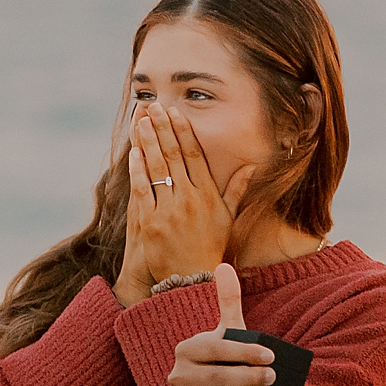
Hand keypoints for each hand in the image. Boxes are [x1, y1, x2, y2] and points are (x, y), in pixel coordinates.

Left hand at [115, 104, 252, 304]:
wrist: (191, 279)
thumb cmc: (211, 247)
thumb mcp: (228, 218)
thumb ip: (237, 190)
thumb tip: (251, 166)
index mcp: (208, 195)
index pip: (194, 155)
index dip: (184, 131)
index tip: (176, 112)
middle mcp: (190, 199)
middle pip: (174, 155)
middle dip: (163, 128)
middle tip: (154, 106)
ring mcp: (169, 210)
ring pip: (157, 168)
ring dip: (148, 141)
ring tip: (142, 119)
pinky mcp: (150, 222)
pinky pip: (142, 189)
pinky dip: (137, 169)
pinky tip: (133, 151)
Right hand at [170, 264, 283, 385]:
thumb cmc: (227, 363)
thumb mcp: (229, 334)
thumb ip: (227, 303)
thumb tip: (224, 266)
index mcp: (186, 351)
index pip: (214, 350)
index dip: (243, 353)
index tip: (271, 356)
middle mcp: (179, 378)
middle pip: (217, 379)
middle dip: (250, 378)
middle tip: (276, 376)